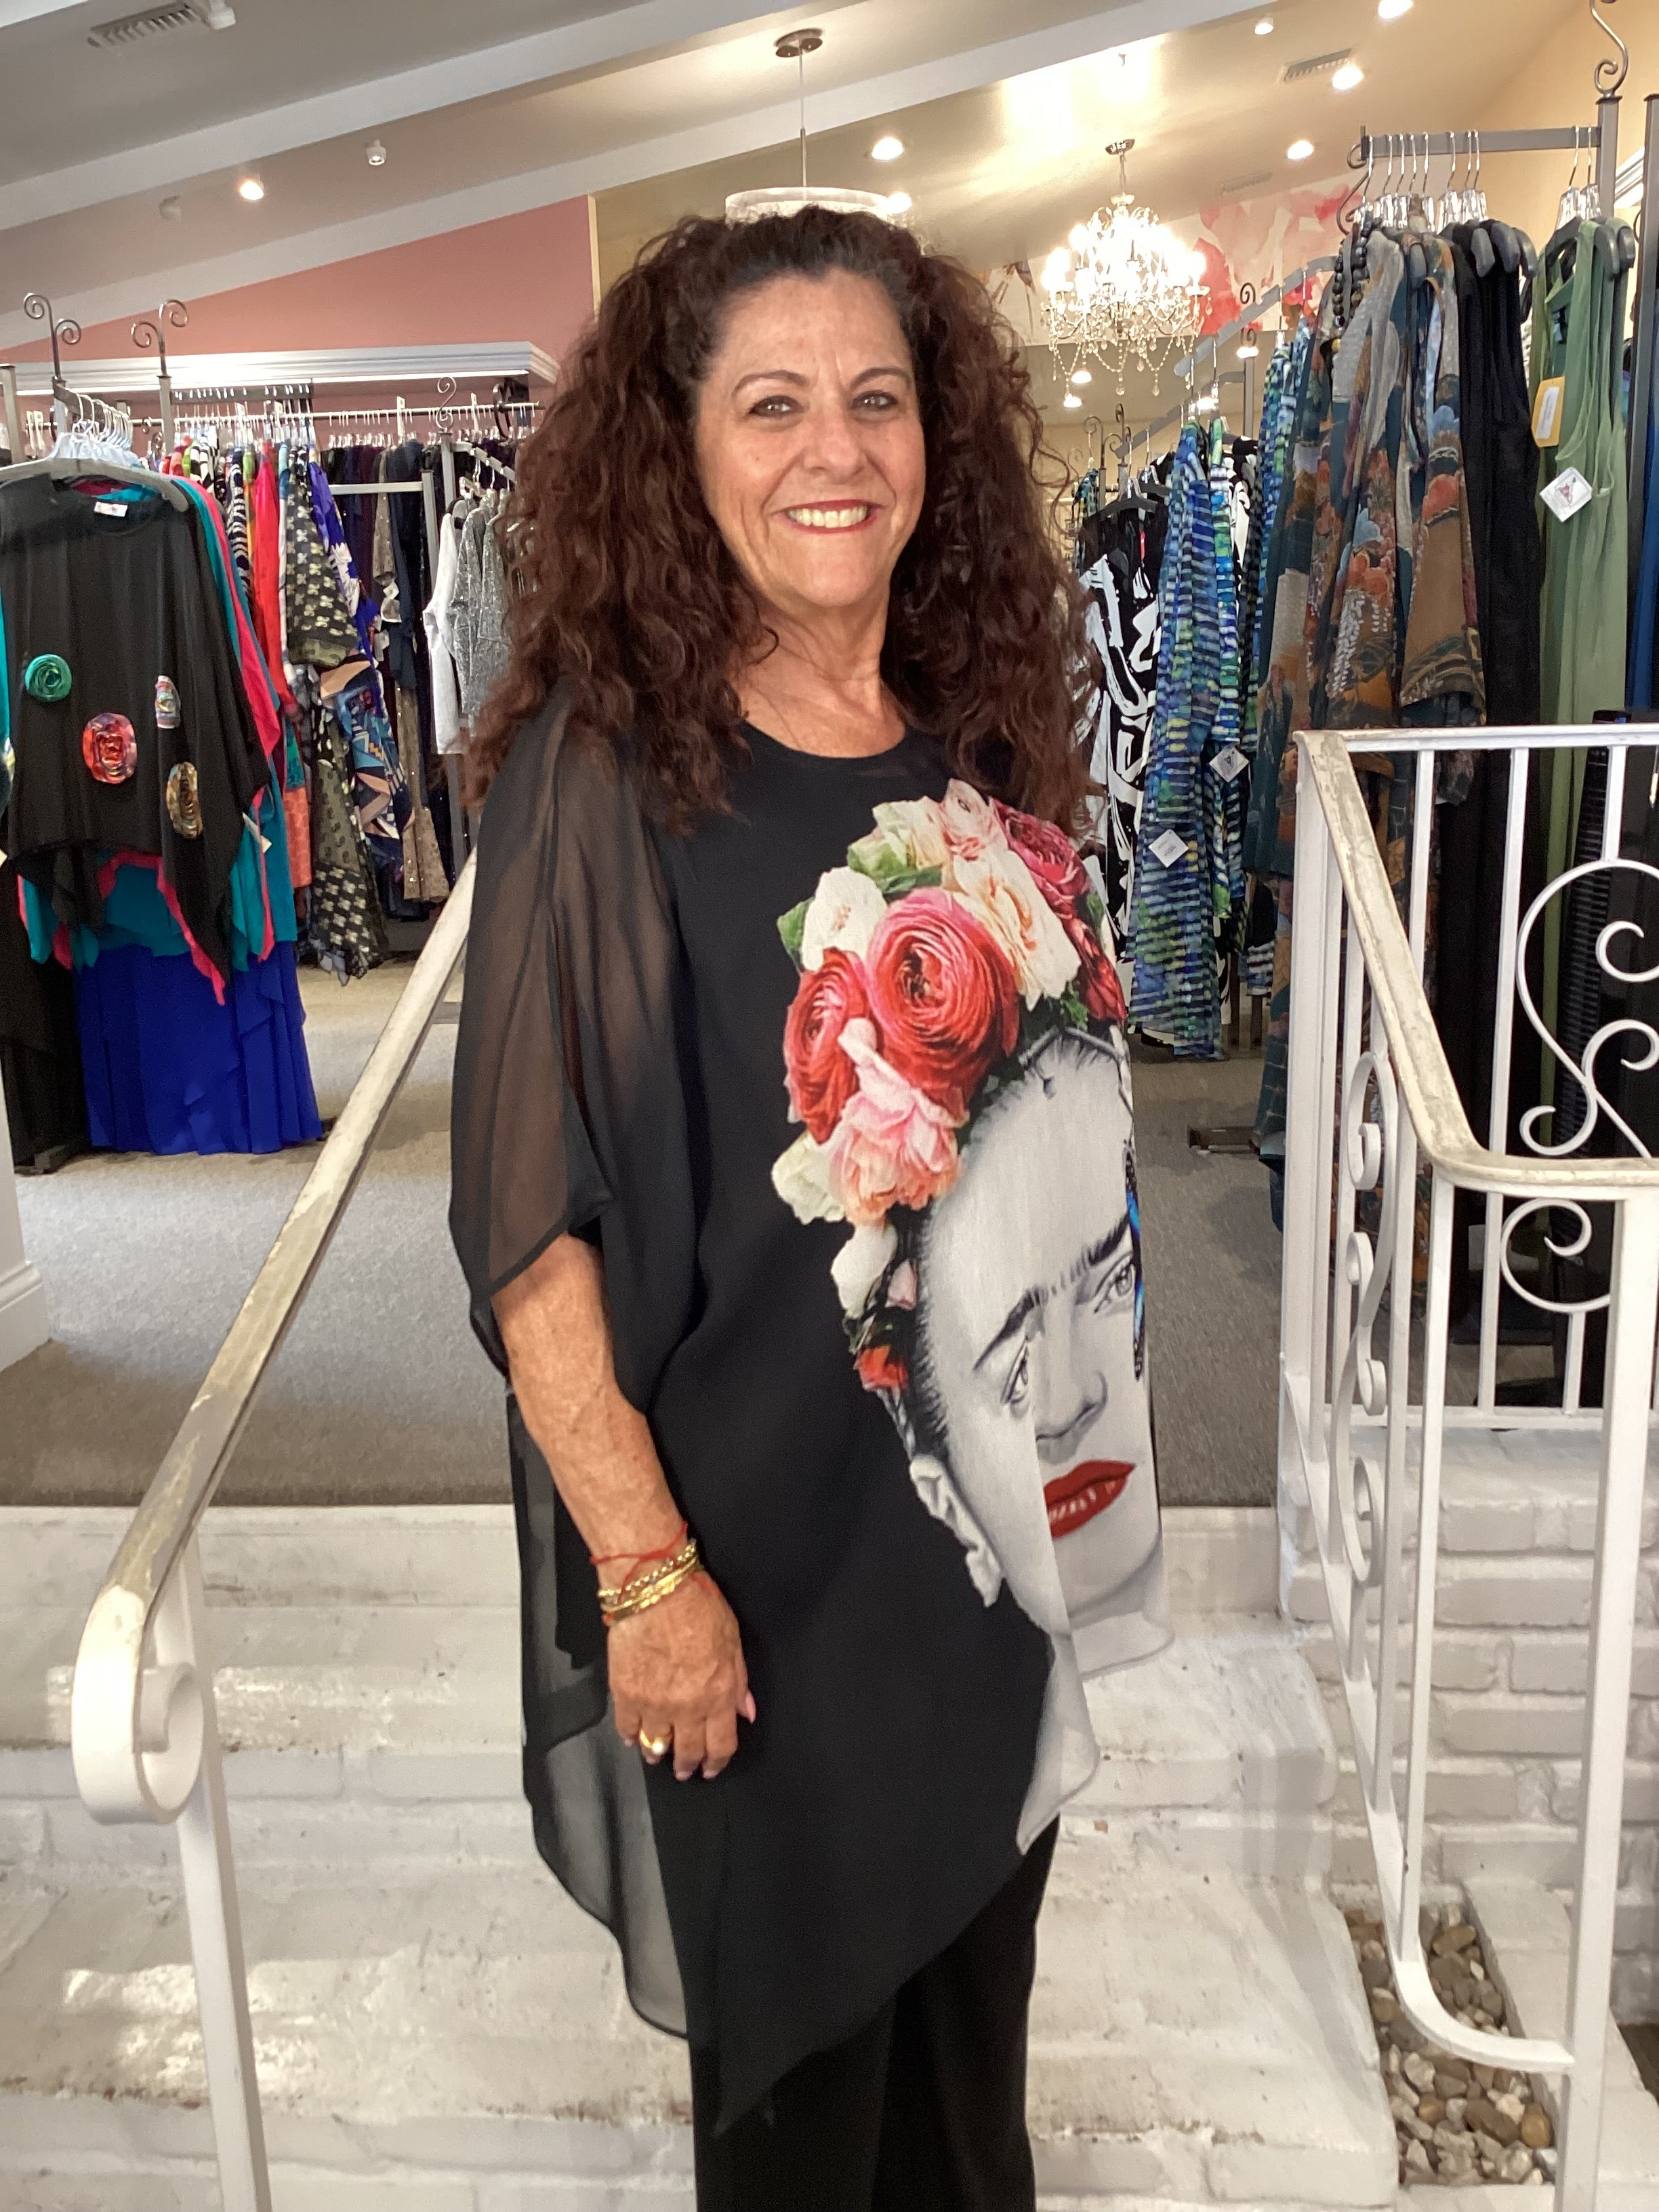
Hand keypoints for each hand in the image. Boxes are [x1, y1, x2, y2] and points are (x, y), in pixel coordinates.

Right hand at [609, 1573, 755, 1780]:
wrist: (656, 1587)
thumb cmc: (697, 1605)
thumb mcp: (733, 1640)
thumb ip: (739, 1681)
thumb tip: (747, 1712)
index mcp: (718, 1695)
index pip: (721, 1744)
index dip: (717, 1762)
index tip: (712, 1768)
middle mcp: (687, 1707)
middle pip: (689, 1751)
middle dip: (688, 1765)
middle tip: (685, 1770)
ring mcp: (654, 1703)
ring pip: (656, 1745)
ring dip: (658, 1754)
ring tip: (657, 1757)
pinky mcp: (625, 1693)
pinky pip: (627, 1727)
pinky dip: (630, 1737)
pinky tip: (633, 1739)